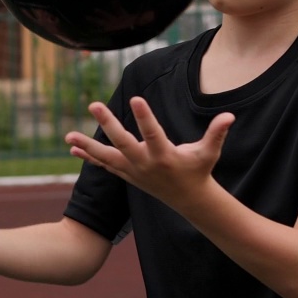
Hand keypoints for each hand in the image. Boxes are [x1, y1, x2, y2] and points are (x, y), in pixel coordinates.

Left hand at [65, 96, 233, 210]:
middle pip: (123, 142)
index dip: (146, 117)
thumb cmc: (199, 170)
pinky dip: (90, 157)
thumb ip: (216, 133)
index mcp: (165, 156)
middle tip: (94, 104)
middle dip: (108, 124)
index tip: (136, 98)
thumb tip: (229, 115)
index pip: (153, 134)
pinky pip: (105, 166)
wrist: (189, 200)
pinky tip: (74, 149)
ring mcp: (134, 172)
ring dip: (88, 146)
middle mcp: (146, 164)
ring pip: (107, 157)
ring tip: (68, 136)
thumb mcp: (209, 153)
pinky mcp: (128, 175)